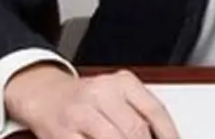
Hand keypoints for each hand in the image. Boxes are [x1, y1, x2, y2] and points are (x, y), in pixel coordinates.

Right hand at [4, 64, 179, 138]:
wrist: (46, 95)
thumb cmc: (88, 98)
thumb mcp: (117, 94)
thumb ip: (139, 112)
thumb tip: (163, 135)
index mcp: (122, 82)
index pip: (154, 110)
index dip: (168, 133)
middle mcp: (101, 93)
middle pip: (135, 128)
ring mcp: (80, 114)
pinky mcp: (62, 134)